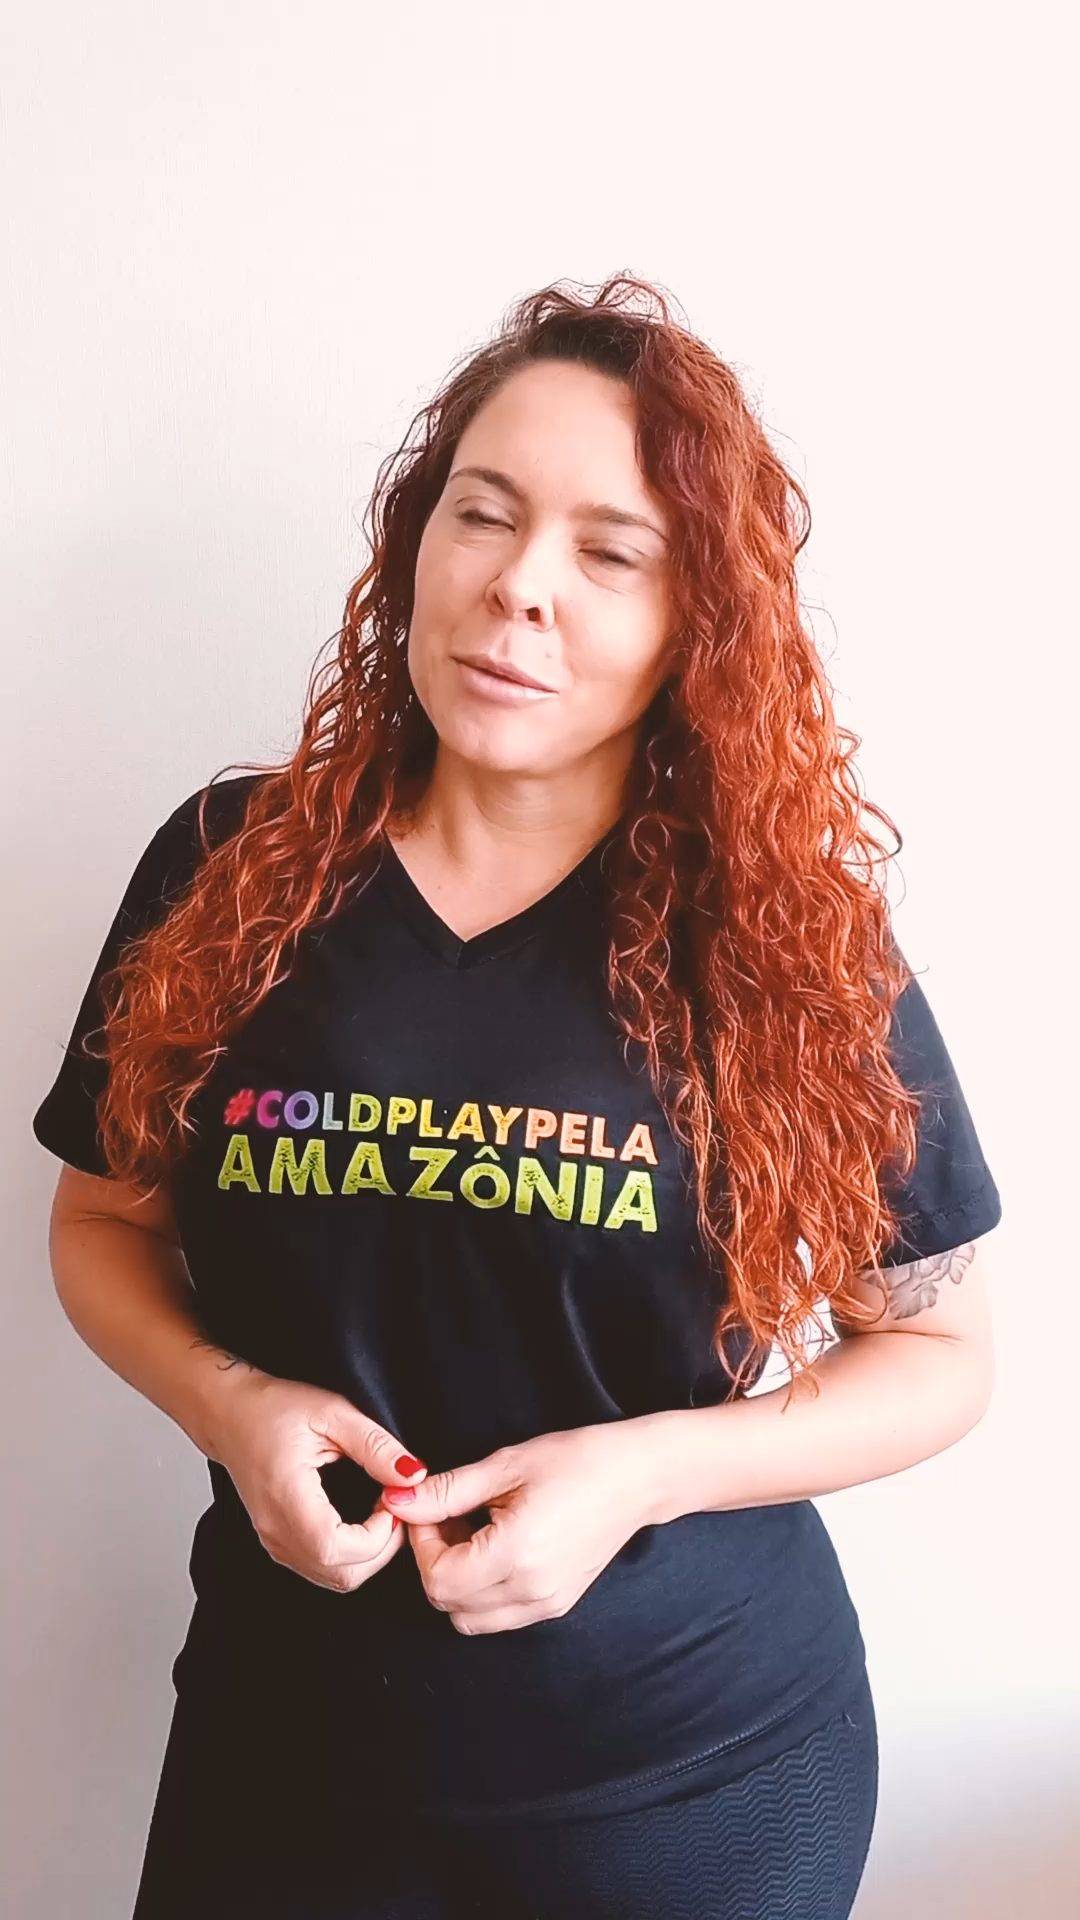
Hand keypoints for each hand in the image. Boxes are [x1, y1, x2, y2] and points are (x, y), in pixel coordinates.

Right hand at [211, 1368, 427, 1592]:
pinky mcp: (278, 1543)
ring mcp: (274, 1542)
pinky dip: (350, 1554)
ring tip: (379, 1511)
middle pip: (340, 1575)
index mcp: (287, 1498)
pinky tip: (360, 1521)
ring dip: (368, 1554)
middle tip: (394, 1507)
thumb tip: (414, 1475)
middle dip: (381, 1549)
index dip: (378, 1536)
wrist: (229, 1413)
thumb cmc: (274, 1408)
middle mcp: (276, 1531)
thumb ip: (375, 1446)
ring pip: (333, 1578)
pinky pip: (321, 1568)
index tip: (392, 1501)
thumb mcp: (332, 1412)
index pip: (337, 1549)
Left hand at [378, 1421, 652, 1633]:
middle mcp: (532, 1592)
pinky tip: (497, 1548)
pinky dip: (482, 1591)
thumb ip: (447, 1491)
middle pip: (448, 1605)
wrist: (638, 1476)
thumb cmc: (577, 1460)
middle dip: (435, 1562)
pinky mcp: (556, 1605)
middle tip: (448, 1517)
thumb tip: (396, 1501)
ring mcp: (546, 1605)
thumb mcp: (506, 1465)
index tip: (429, 1510)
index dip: (421, 1546)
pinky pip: (499, 1616)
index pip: (438, 1579)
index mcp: (517, 1555)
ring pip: (470, 1619)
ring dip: (457, 1581)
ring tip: (474, 1532)